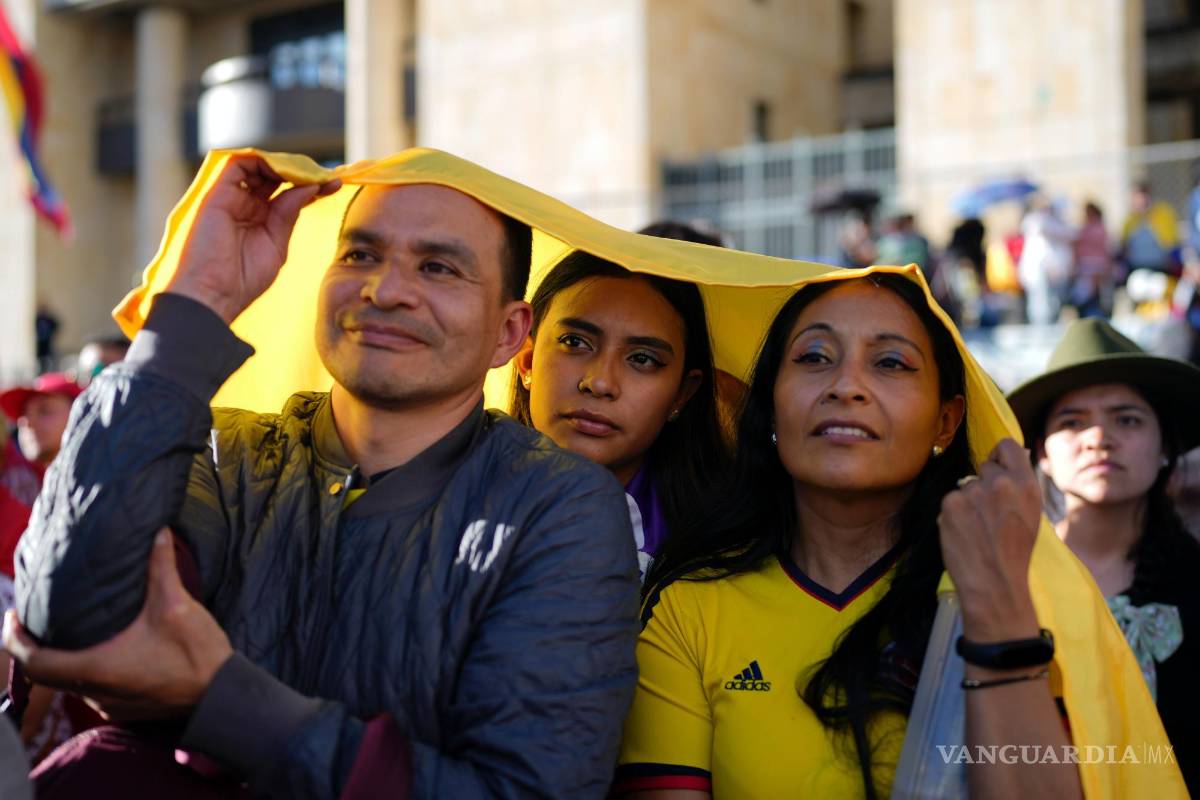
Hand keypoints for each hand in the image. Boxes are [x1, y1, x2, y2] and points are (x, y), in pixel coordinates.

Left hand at [2, 529, 232, 720]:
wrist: (221, 697)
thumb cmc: (197, 656)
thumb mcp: (177, 607)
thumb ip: (161, 569)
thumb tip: (158, 532)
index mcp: (96, 668)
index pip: (34, 661)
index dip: (15, 639)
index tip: (13, 615)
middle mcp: (94, 692)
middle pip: (46, 673)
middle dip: (35, 645)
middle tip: (36, 617)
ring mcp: (109, 704)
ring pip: (68, 683)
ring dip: (62, 658)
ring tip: (69, 627)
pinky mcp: (124, 708)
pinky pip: (90, 690)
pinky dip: (84, 669)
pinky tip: (103, 650)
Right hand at [167, 155, 341, 323]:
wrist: (213, 294)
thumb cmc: (242, 279)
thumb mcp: (276, 243)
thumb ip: (289, 213)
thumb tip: (310, 188)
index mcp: (258, 218)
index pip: (285, 192)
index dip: (310, 185)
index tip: (334, 185)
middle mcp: (243, 204)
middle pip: (273, 175)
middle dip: (302, 172)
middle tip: (327, 177)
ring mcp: (229, 197)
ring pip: (257, 165)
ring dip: (285, 165)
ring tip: (308, 175)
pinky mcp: (216, 192)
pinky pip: (238, 163)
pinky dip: (262, 161)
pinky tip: (285, 171)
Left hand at [938, 438, 1042, 640]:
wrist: (995, 581)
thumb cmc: (1014, 552)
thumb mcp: (1030, 513)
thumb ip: (1018, 485)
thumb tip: (1005, 460)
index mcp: (1026, 484)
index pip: (1006, 445)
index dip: (999, 457)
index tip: (997, 470)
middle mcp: (1001, 483)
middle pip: (983, 467)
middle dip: (983, 485)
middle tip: (989, 514)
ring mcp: (974, 492)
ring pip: (965, 486)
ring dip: (968, 502)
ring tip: (978, 528)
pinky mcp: (951, 503)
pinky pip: (951, 501)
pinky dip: (954, 515)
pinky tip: (964, 533)